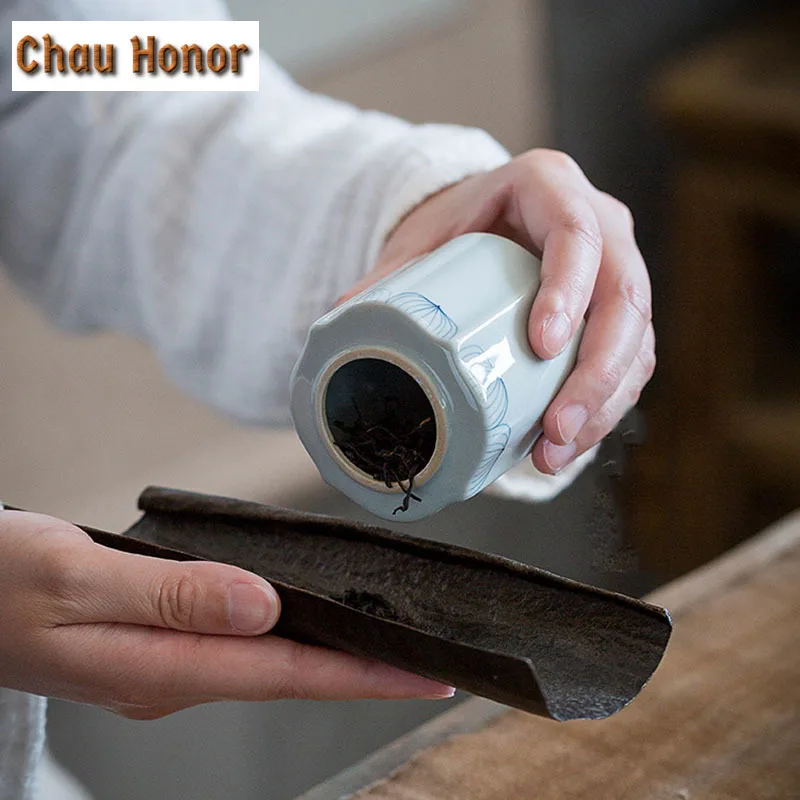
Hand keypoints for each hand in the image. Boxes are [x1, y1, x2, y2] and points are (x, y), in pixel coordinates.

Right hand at [0, 510, 451, 718]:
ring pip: (266, 663)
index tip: (424, 673)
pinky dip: (284, 637)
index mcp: (160, 665)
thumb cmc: (2, 580)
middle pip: (287, 675)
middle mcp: (172, 677)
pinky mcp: (156, 649)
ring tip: (384, 641)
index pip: (287, 673)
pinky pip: (238, 647)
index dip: (363, 674)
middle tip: (426, 659)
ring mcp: (164, 669)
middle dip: (361, 671)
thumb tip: (262, 607)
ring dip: (328, 655)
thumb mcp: (80, 575)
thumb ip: (173, 592)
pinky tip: (304, 621)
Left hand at [343, 149, 654, 473]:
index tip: (542, 347)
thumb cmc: (453, 228)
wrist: (484, 222)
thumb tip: (335, 325)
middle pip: (625, 296)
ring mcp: (618, 267)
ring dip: (602, 405)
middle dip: (595, 372)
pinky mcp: (618, 313)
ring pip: (637, 339)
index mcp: (549, 187)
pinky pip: (632, 362)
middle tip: (554, 428)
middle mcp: (600, 222)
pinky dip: (605, 409)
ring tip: (553, 454)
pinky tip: (568, 446)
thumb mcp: (420, 242)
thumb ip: (384, 279)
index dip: (567, 292)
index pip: (576, 234)